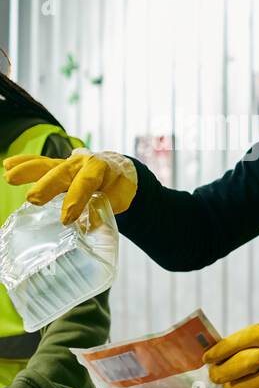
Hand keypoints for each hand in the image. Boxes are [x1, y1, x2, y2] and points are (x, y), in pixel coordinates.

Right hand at [3, 151, 137, 223]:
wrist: (119, 170)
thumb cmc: (118, 186)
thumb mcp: (120, 198)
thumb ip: (106, 209)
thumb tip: (89, 225)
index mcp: (100, 169)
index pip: (87, 183)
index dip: (76, 200)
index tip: (66, 218)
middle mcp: (81, 162)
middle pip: (62, 173)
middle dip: (48, 186)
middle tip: (34, 200)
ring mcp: (66, 163)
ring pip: (47, 165)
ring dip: (28, 170)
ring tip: (10, 178)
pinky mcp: (56, 166)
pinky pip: (39, 163)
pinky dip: (23, 163)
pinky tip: (7, 165)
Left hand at [203, 323, 258, 387]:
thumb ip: (257, 339)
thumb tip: (224, 349)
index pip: (241, 341)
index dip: (221, 349)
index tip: (208, 357)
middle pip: (241, 364)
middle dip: (222, 371)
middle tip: (214, 375)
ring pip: (246, 384)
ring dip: (233, 384)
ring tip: (229, 383)